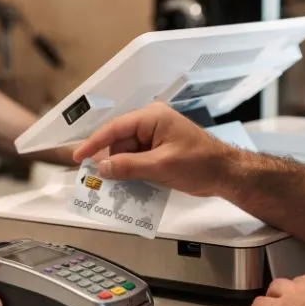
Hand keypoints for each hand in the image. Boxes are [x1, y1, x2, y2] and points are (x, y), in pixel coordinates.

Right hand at [73, 102, 237, 196]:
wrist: (225, 173)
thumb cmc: (200, 163)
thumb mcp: (161, 165)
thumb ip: (129, 166)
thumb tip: (102, 168)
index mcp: (152, 118)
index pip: (115, 128)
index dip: (94, 143)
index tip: (79, 157)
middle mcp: (151, 124)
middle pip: (119, 142)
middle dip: (110, 161)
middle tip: (100, 181)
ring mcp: (155, 138)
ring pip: (127, 154)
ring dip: (122, 170)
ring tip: (119, 187)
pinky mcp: (159, 152)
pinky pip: (138, 161)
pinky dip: (133, 173)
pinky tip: (131, 186)